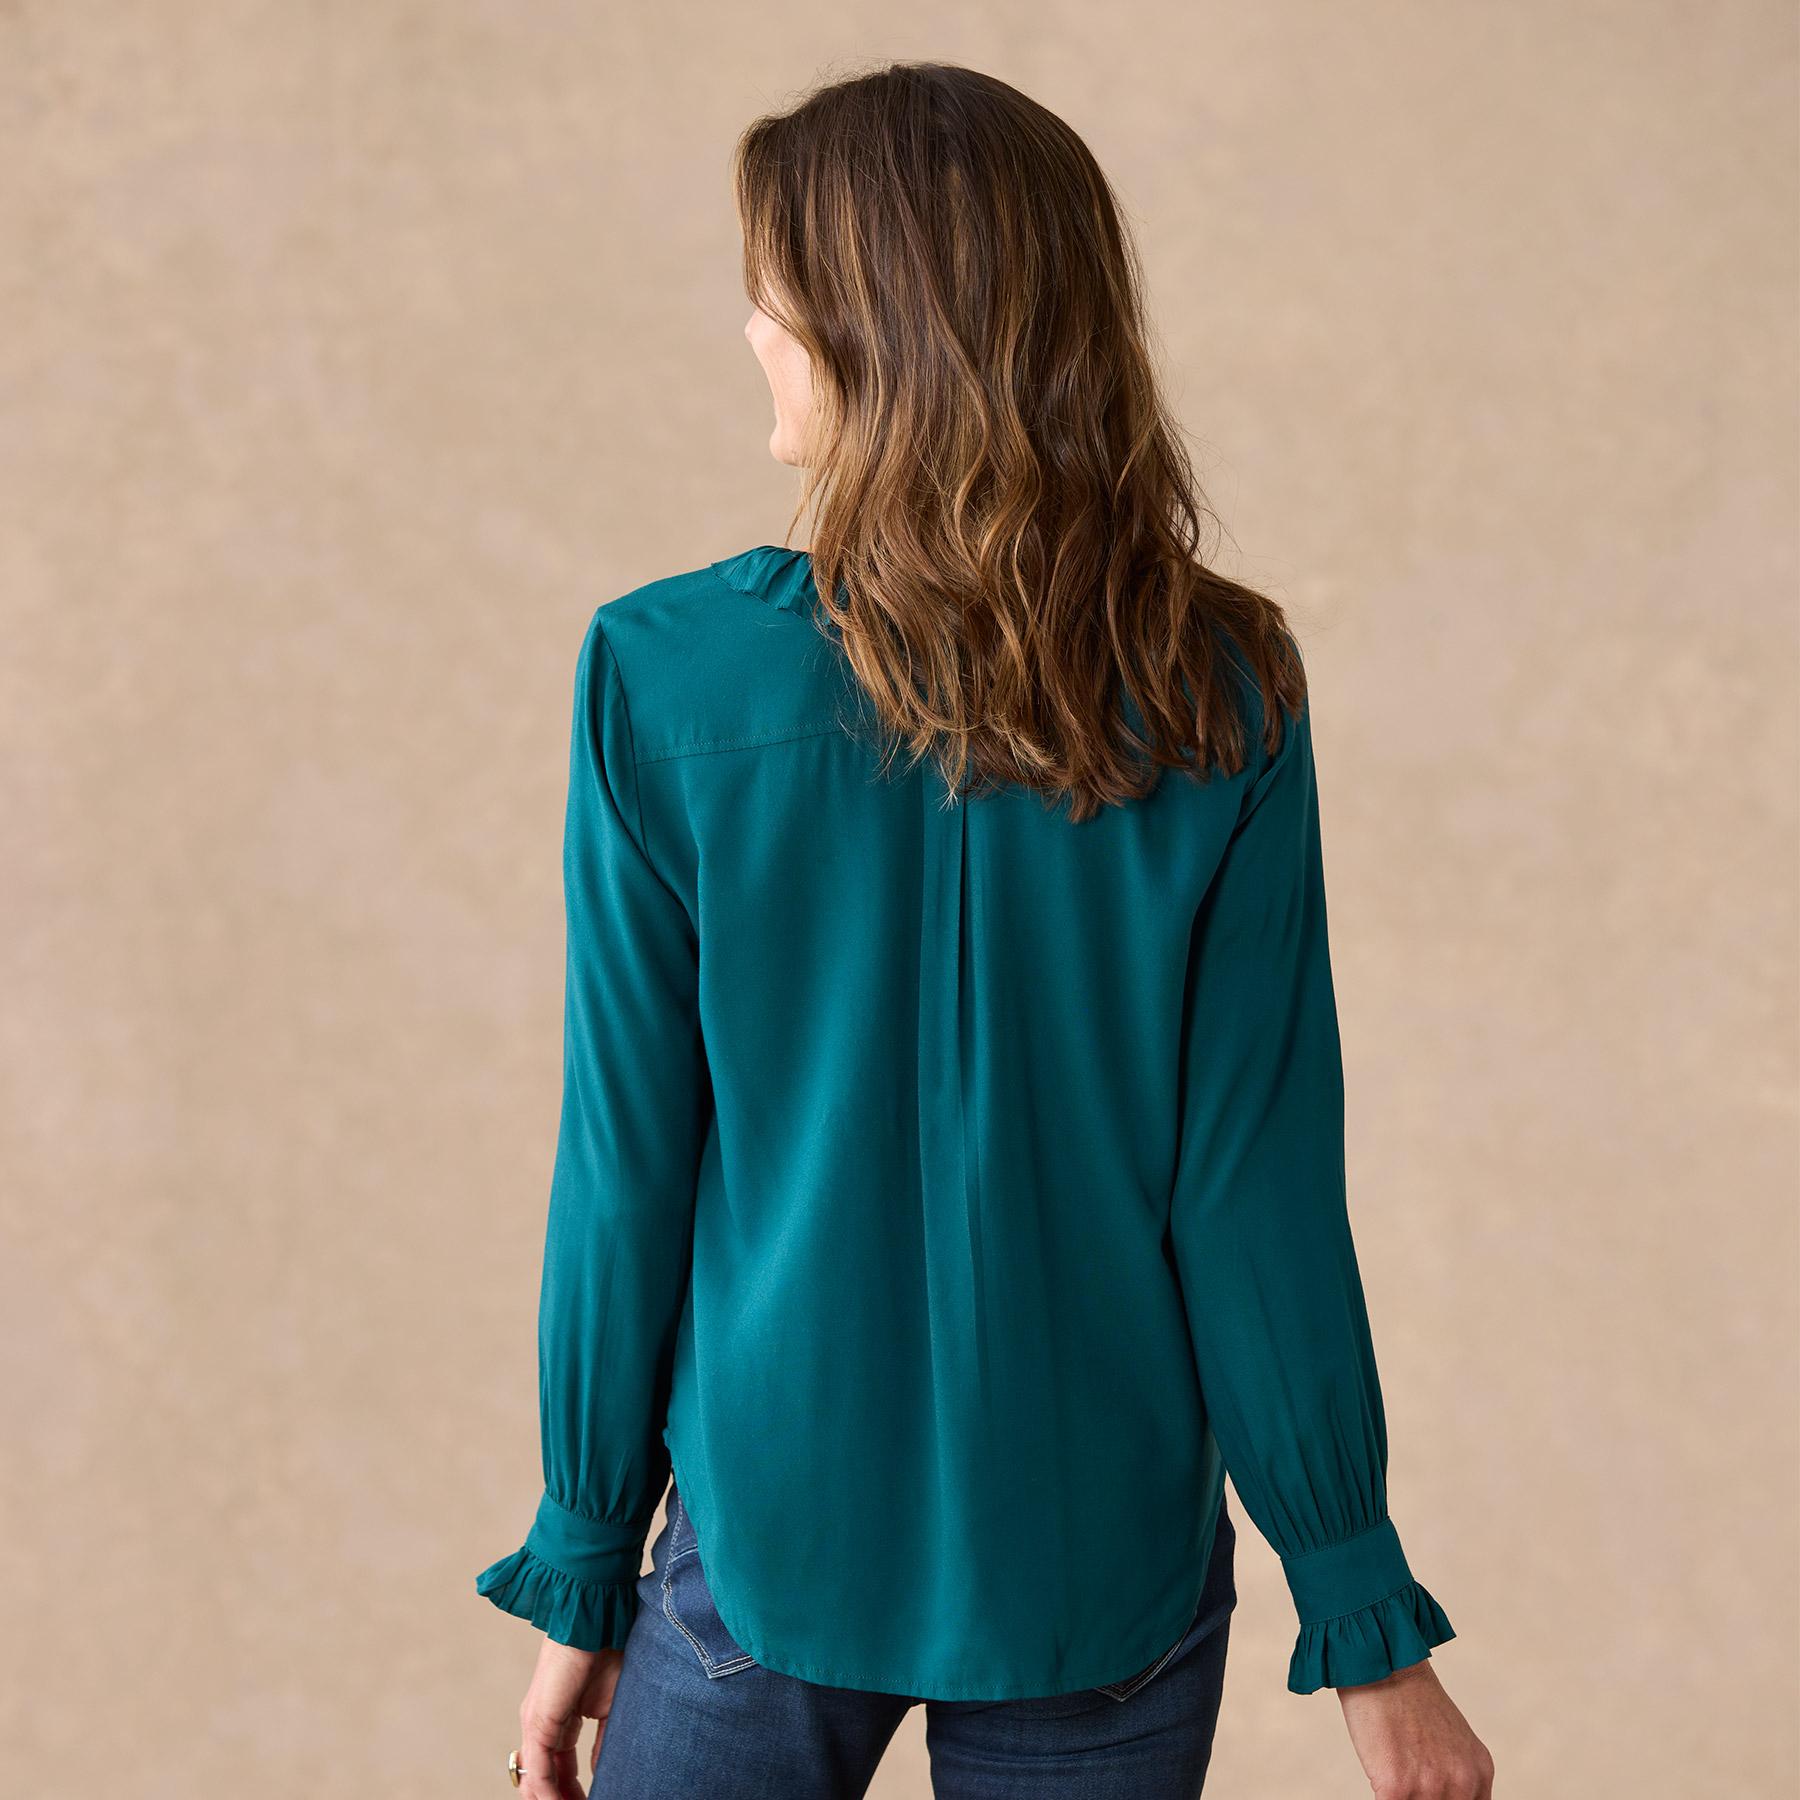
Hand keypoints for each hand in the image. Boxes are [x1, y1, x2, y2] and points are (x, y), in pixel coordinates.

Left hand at [515, 1638, 624, 1798]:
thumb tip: (602, 1771)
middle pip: (544, 1780)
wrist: (598, 1620)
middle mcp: (541, 1726)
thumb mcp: (610, 1707)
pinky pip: (538, 1770)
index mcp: (558, 1721)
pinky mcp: (538, 1722)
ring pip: (535, 1780)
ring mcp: (535, 1725)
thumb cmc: (607, 1651)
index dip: (571, 1793)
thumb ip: (603, 1741)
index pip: (558, 1770)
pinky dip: (548, 1794)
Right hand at [1336, 1658, 1494, 1797]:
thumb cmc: (1408, 1695)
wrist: (1384, 1663)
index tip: (1430, 1793)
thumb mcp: (1450, 1735)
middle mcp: (1462, 1782)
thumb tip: (1441, 1795)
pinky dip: (1380, 1793)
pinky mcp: (1397, 1787)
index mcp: (1479, 1771)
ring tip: (1391, 1772)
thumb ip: (1454, 1770)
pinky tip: (1378, 1777)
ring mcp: (1431, 1786)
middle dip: (1421, 1798)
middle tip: (1411, 1783)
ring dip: (1401, 1795)